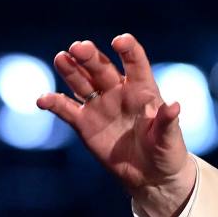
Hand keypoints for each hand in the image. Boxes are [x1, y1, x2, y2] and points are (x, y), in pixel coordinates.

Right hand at [35, 34, 195, 216]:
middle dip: (90, 57)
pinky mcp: (84, 123)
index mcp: (143, 89)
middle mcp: (118, 91)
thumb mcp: (170, 138)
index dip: (128, 50)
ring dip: (70, 70)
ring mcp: (99, 105)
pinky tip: (42, 99)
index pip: (135, 62)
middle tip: (79, 47)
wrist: (150, 174)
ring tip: (61, 58)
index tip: (119, 41)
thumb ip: (167, 122)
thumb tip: (175, 106)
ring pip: (81, 82)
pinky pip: (66, 109)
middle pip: (101, 68)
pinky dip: (54, 103)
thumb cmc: (166, 151)